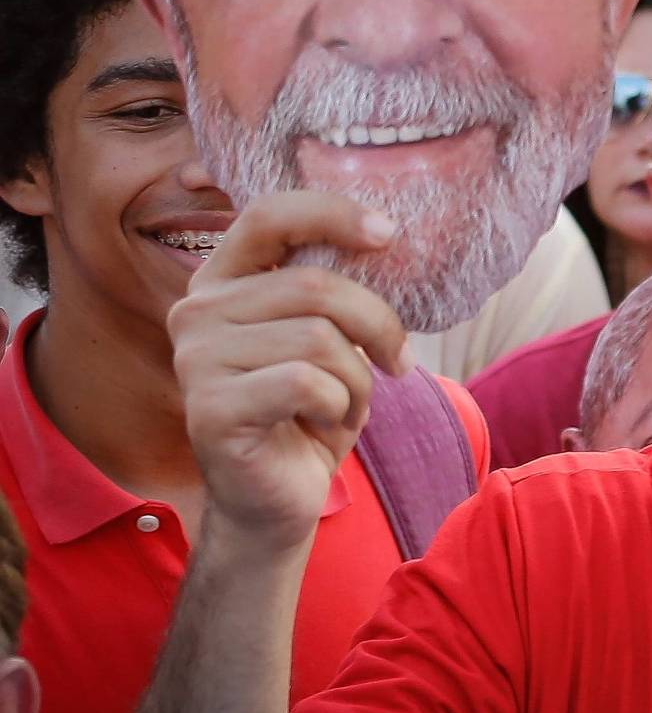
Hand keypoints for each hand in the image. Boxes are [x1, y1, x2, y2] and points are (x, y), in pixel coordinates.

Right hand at [168, 193, 413, 546]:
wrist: (279, 497)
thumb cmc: (310, 409)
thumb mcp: (329, 336)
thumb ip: (332, 289)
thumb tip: (383, 237)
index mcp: (223, 280)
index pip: (269, 215)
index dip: (332, 215)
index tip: (387, 234)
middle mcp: (196, 311)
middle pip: (315, 286)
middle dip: (377, 325)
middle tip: (396, 362)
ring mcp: (195, 360)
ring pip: (319, 339)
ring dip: (358, 379)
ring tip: (345, 404)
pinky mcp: (210, 409)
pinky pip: (308, 384)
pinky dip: (340, 406)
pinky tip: (322, 424)